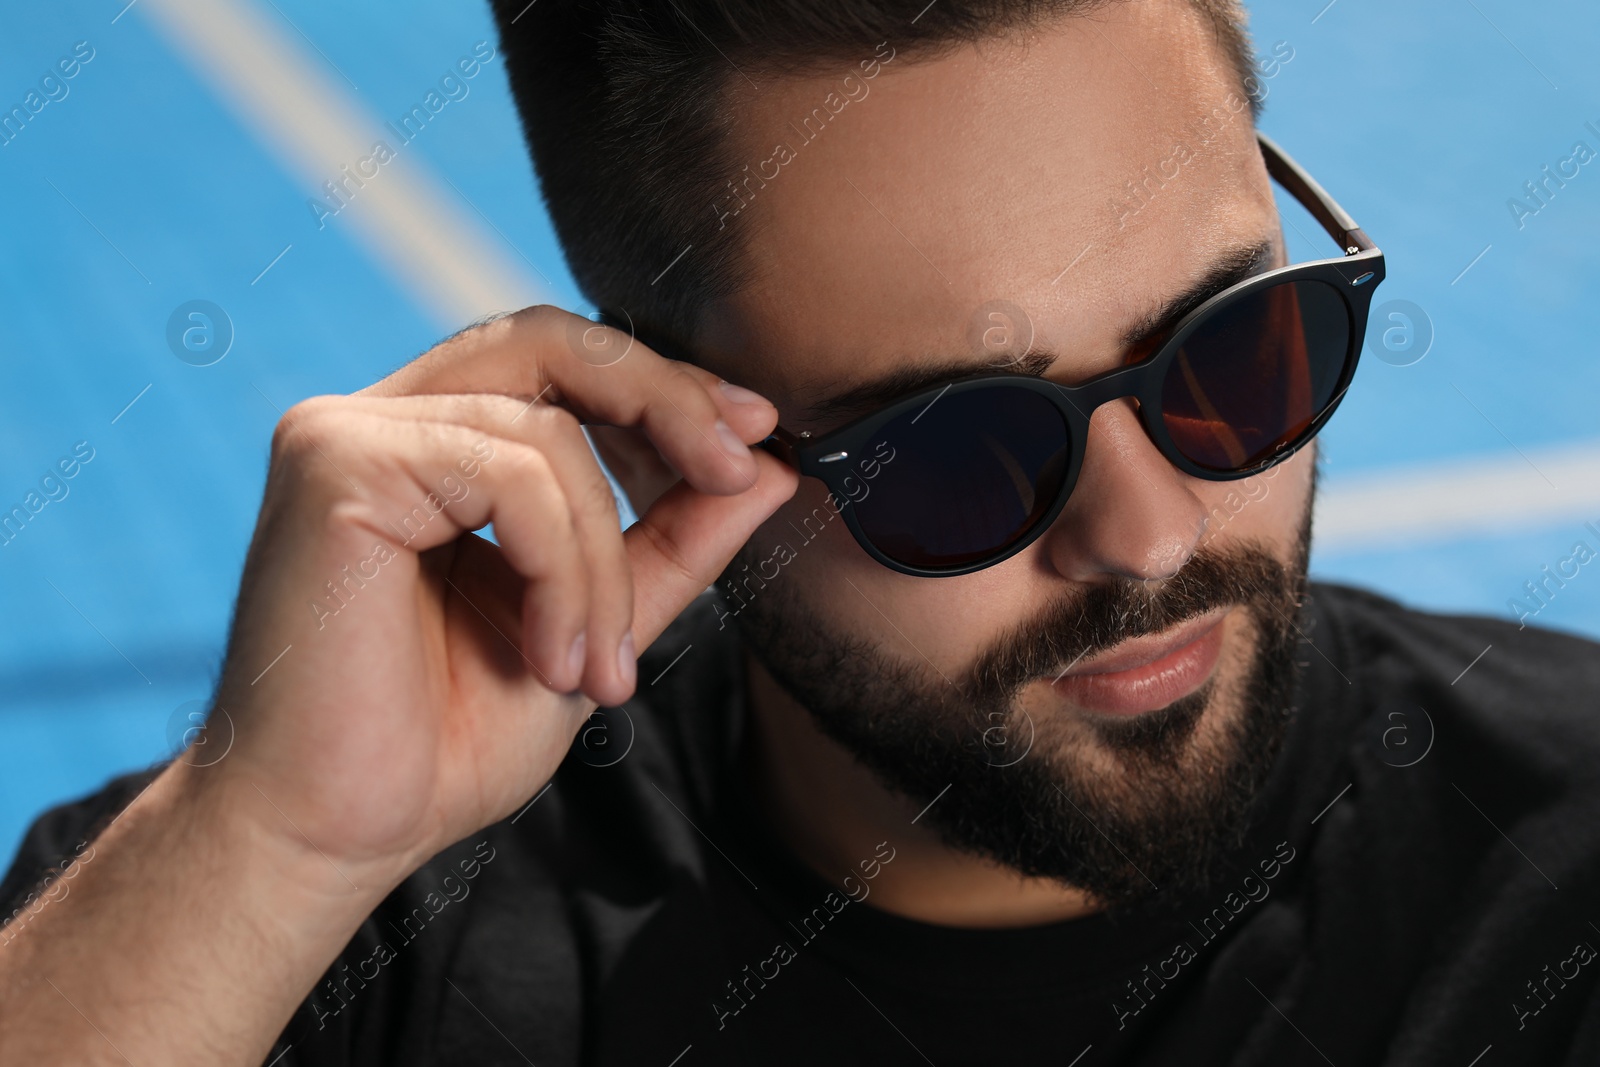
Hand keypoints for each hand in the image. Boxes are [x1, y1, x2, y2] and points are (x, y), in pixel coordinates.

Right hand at [195, 305, 796, 892]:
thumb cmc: (445, 739)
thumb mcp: (595, 621)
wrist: (337, 832)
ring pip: (547, 435)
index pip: (559, 362)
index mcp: (431, 446)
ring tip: (596, 670)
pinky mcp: (334, 464)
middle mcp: (380, 420)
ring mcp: (346, 434)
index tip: (754, 438)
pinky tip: (551, 657)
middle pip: (551, 342)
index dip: (662, 386)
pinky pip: (508, 475)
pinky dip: (563, 569)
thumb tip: (768, 465)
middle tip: (738, 470)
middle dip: (665, 401)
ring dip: (604, 562)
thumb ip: (674, 539)